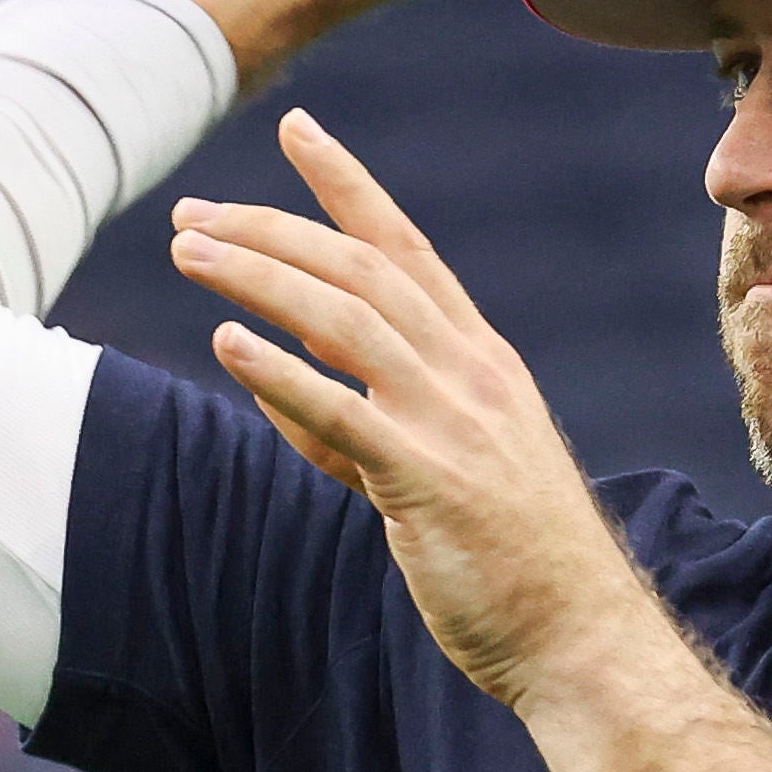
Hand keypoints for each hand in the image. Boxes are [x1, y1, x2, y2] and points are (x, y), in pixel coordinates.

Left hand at [175, 109, 771, 771]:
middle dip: (273, 228)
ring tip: (189, 254)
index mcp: (483, 364)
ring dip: (260, 277)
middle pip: (362, 269)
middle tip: (195, 214)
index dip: (347, 186)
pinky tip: (226, 344)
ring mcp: (455, 424)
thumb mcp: (442, 470)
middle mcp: (473, 375)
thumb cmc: (514, 565)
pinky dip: (283, 373)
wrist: (582, 639)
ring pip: (347, 319)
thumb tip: (283, 388)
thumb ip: (364, 422)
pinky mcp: (430, 482)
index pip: (406, 250)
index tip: (296, 132)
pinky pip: (345, 412)